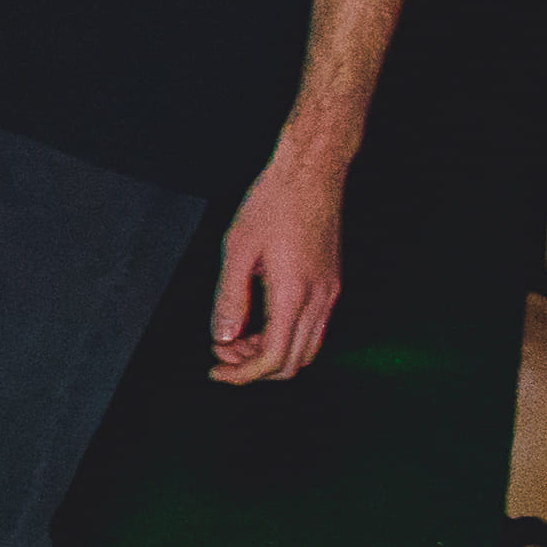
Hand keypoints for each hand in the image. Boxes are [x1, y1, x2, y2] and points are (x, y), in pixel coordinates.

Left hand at [209, 151, 347, 383]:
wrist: (311, 172)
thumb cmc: (274, 202)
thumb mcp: (237, 249)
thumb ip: (229, 299)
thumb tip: (223, 337)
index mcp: (294, 292)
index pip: (274, 357)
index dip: (242, 374)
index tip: (216, 372)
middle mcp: (320, 298)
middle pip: (294, 362)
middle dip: (254, 367)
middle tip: (222, 352)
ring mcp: (330, 292)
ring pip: (306, 348)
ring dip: (271, 353)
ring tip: (236, 337)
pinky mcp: (331, 284)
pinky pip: (312, 328)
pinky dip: (285, 336)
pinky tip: (257, 322)